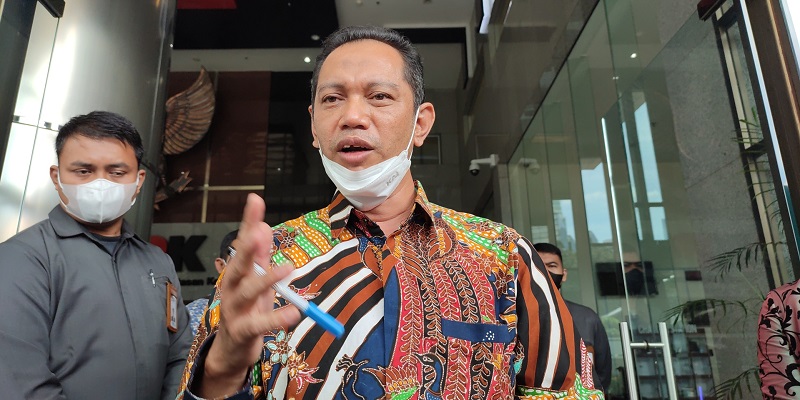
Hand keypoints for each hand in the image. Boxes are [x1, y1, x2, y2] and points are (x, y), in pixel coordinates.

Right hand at [199, 194, 300, 396]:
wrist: (232, 349)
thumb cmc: (247, 310)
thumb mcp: (256, 281)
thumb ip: (261, 257)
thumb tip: (263, 226)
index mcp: (238, 273)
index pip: (243, 243)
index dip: (248, 222)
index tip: (255, 200)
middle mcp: (232, 288)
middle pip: (239, 266)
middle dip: (247, 248)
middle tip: (257, 232)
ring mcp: (235, 310)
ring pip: (248, 293)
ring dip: (267, 281)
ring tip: (287, 270)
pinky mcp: (243, 331)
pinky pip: (260, 324)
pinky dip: (277, 318)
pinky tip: (294, 313)